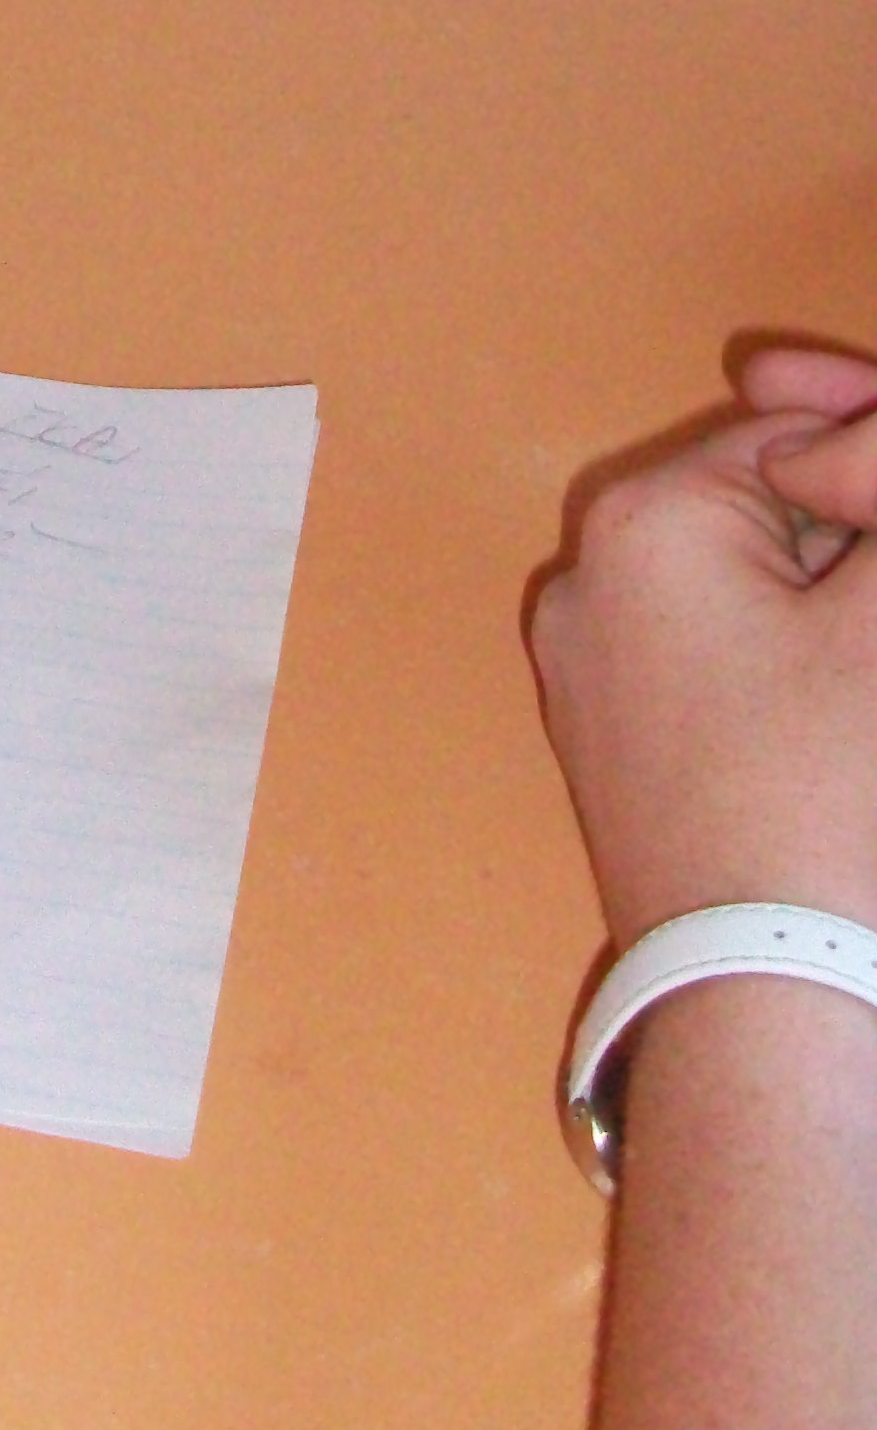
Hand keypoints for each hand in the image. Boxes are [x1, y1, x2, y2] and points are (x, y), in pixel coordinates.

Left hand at [531, 406, 876, 952]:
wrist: (769, 993)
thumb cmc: (838, 793)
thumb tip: (859, 449)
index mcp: (642, 518)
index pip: (793, 436)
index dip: (870, 470)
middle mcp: (586, 574)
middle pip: (756, 508)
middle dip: (842, 543)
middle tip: (871, 643)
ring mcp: (582, 661)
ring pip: (732, 584)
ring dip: (816, 603)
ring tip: (856, 690)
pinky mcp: (602, 734)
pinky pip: (701, 654)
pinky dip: (774, 663)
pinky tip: (830, 724)